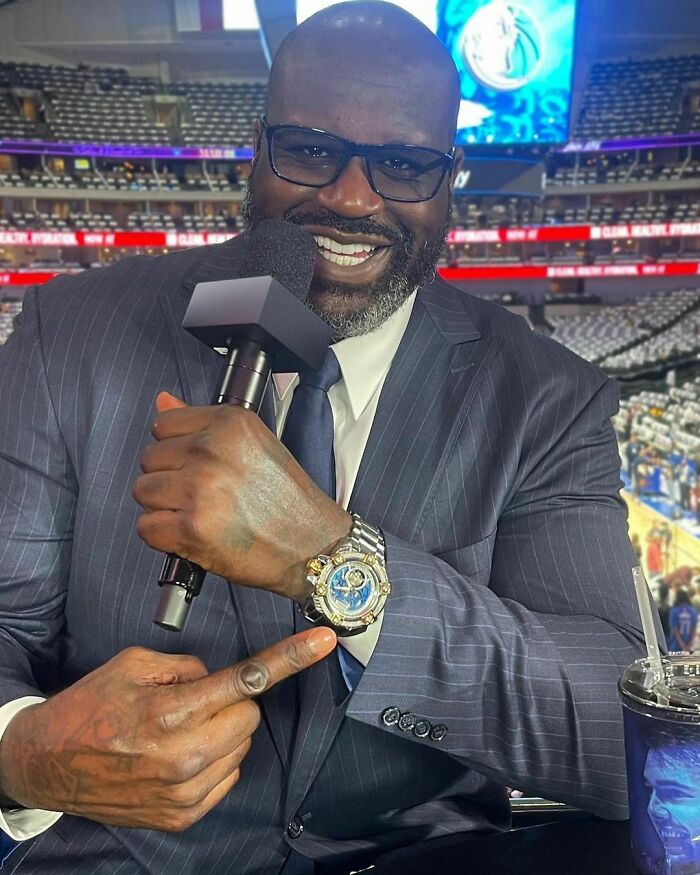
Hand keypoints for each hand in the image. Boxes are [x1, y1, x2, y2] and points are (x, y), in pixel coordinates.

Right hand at [0, 628, 335, 830]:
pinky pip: (227, 776)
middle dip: (232, 702)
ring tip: (177, 732)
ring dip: (222, 733)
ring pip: (242, 746)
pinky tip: (179, 756)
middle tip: (192, 703)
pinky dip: (214, 760)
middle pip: (251, 715)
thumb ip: (186, 666)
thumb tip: (217, 676)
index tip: (325, 641)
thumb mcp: (133, 666)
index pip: (246, 679)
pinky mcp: (182, 815)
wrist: (49, 764)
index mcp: (171, 712)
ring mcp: (184, 792)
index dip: (291, 658)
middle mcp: (184, 756)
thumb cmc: (90, 708)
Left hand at [132, 393, 350, 599]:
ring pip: (143, 491)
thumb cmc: (289, 500)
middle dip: (168, 479)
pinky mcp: (191, 528)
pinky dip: (163, 536)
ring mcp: (199, 489)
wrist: (313, 545)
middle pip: (149, 458)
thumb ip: (204, 423)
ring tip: (198, 514)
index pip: (163, 424)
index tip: (195, 464)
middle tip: (203, 494)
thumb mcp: (254, 444)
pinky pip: (146, 527)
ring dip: (163, 507)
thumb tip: (163, 401)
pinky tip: (192, 534)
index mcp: (229, 424)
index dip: (175, 448)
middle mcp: (211, 450)